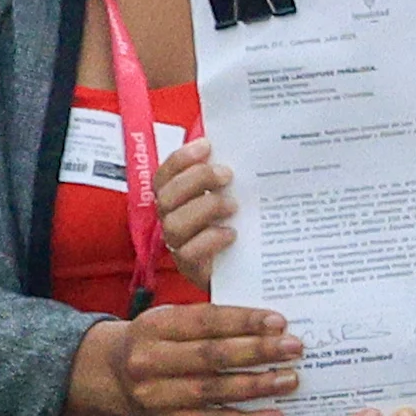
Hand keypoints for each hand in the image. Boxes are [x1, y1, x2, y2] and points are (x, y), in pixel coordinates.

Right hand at [94, 298, 303, 415]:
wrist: (112, 377)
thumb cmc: (157, 342)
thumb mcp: (170, 321)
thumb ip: (209, 321)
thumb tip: (270, 324)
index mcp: (154, 326)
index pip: (204, 320)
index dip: (243, 321)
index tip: (279, 321)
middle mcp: (150, 361)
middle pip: (211, 356)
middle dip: (257, 351)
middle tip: (295, 348)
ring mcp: (157, 396)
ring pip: (214, 391)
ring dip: (257, 386)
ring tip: (290, 379)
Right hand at [149, 140, 241, 288]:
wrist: (251, 269)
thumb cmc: (241, 225)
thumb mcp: (236, 196)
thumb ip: (230, 177)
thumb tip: (244, 149)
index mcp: (177, 199)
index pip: (164, 175)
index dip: (180, 159)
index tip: (207, 146)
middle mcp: (172, 220)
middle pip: (166, 196)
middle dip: (196, 180)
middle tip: (227, 175)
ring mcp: (179, 245)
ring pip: (174, 224)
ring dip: (204, 208)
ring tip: (233, 206)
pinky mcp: (191, 268)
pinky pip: (188, 253)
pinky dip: (210, 239)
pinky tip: (231, 233)